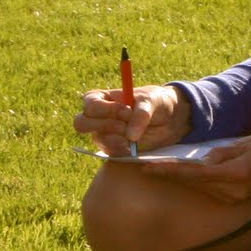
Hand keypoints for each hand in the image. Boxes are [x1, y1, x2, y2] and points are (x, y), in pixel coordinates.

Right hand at [74, 81, 188, 157]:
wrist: (169, 119)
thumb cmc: (156, 102)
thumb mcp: (152, 101)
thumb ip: (141, 114)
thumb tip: (130, 136)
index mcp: (102, 98)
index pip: (89, 104)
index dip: (106, 109)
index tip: (126, 110)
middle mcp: (97, 117)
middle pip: (81, 123)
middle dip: (105, 124)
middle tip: (125, 125)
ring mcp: (103, 134)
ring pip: (99, 139)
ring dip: (119, 137)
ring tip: (136, 131)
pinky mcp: (112, 149)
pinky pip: (111, 152)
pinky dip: (125, 148)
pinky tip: (136, 142)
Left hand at [142, 133, 250, 202]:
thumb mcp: (245, 143)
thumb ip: (222, 153)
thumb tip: (203, 162)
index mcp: (236, 174)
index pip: (196, 173)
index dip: (172, 171)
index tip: (151, 169)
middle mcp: (232, 191)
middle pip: (193, 183)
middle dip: (169, 175)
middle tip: (144, 169)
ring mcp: (231, 199)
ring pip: (197, 187)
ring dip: (178, 179)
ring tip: (155, 170)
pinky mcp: (230, 201)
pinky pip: (206, 190)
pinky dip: (191, 182)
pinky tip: (177, 175)